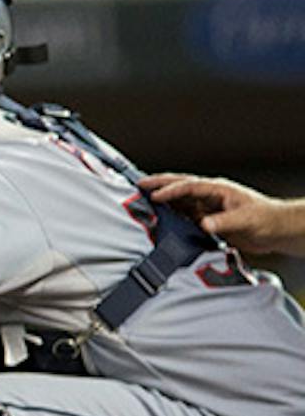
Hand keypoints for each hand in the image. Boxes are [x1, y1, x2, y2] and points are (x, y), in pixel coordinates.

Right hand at [142, 173, 304, 256]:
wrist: (276, 231)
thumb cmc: (267, 220)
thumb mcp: (246, 220)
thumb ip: (224, 222)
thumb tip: (203, 224)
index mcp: (219, 189)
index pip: (190, 186)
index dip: (171, 190)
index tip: (155, 196)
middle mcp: (210, 196)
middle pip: (180, 186)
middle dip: (159, 184)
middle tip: (139, 185)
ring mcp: (207, 207)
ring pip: (180, 200)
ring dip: (162, 199)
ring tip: (142, 200)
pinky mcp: (207, 220)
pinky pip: (184, 215)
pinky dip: (170, 215)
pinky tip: (160, 219)